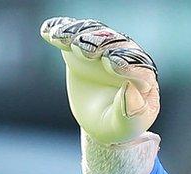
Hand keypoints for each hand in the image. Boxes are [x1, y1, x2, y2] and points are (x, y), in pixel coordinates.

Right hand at [40, 17, 159, 143]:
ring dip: (80, 34)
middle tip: (85, 50)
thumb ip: (130, 113)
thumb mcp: (122, 127)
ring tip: (63, 39)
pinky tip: (47, 31)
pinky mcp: (83, 44)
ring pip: (95, 33)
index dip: (125, 64)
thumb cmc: (116, 124)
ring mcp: (104, 47)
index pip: (138, 66)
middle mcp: (127, 56)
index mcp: (143, 77)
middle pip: (116, 44)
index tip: (111, 65)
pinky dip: (60, 29)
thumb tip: (130, 90)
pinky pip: (73, 32)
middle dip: (100, 44)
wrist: (98, 119)